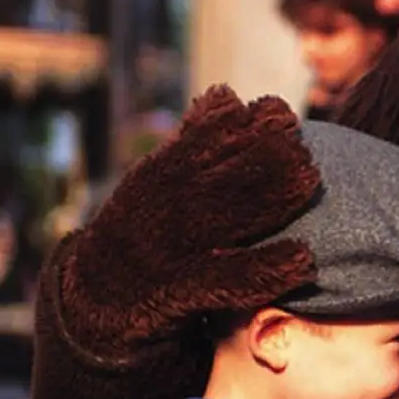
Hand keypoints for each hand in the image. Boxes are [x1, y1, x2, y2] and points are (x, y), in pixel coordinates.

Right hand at [55, 85, 323, 358]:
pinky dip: (266, 269)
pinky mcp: (178, 292)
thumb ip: (191, 143)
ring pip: (229, 214)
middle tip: (305, 150)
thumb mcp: (156, 182)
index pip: (208, 136)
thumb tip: (225, 95)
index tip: (281, 112)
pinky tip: (303, 260)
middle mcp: (167, 205)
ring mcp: (173, 248)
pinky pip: (228, 278)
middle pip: (226, 170)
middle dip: (269, 154)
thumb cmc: (140, 234)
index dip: (249, 122)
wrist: (87, 303)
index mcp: (164, 173)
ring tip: (312, 180)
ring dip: (273, 195)